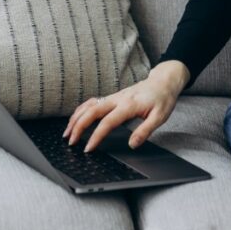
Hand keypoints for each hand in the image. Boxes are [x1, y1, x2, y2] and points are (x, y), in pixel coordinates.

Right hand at [62, 71, 182, 152]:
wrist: (163, 81)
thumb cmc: (162, 99)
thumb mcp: (160, 117)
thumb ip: (145, 131)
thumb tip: (132, 144)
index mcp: (128, 105)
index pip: (107, 122)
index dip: (96, 136)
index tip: (88, 148)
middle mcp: (118, 99)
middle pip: (92, 111)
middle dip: (78, 126)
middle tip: (70, 141)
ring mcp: (113, 97)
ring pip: (89, 105)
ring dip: (76, 118)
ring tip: (67, 132)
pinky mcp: (112, 97)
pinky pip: (92, 102)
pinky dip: (81, 110)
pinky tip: (76, 119)